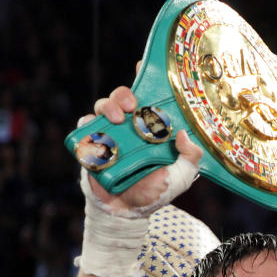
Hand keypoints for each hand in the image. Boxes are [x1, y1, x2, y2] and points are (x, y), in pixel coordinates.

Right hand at [79, 86, 202, 214]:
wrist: (130, 211)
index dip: (146, 77)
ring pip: (103, 106)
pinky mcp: (93, 145)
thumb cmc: (158, 189)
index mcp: (154, 125)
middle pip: (123, 96)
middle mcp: (131, 125)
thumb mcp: (183, 174)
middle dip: (125, 94)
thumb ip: (192, 156)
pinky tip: (99, 133)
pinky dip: (89, 127)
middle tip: (133, 105)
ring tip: (118, 118)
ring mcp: (111, 133)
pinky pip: (85, 129)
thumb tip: (185, 135)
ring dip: (108, 106)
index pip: (150, 95)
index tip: (143, 66)